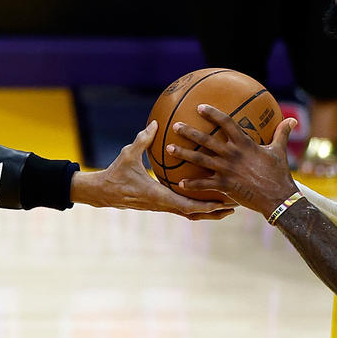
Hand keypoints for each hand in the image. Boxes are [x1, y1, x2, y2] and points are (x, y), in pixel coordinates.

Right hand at [70, 121, 236, 219]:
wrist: (102, 192)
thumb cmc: (115, 173)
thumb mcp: (128, 154)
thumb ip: (143, 139)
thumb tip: (155, 123)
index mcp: (157, 196)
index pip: (186, 204)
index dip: (206, 205)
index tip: (223, 201)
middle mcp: (161, 205)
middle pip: (193, 214)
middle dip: (214, 211)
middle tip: (234, 205)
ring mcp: (160, 206)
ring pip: (189, 214)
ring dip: (207, 213)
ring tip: (226, 207)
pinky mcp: (158, 205)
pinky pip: (181, 208)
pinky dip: (195, 207)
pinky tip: (204, 198)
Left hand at [168, 106, 298, 216]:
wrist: (278, 198)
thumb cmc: (280, 173)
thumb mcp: (280, 151)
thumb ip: (282, 134)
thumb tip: (293, 120)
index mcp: (244, 144)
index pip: (226, 123)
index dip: (212, 114)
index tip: (199, 107)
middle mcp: (232, 154)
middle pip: (206, 140)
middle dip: (189, 132)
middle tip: (175, 126)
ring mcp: (226, 170)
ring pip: (200, 160)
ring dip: (183, 154)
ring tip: (169, 148)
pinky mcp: (224, 186)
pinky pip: (204, 184)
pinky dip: (192, 184)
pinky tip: (179, 183)